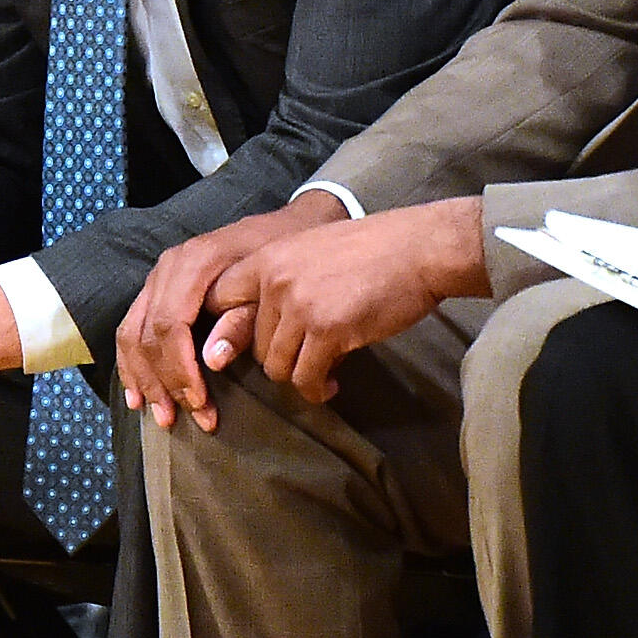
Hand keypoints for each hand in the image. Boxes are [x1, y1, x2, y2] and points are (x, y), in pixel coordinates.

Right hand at [118, 194, 345, 430]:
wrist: (285, 227)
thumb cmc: (284, 257)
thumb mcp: (273, 286)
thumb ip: (243, 321)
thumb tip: (213, 361)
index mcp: (195, 262)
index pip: (171, 324)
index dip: (180, 369)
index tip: (200, 403)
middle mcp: (168, 267)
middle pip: (147, 333)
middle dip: (162, 382)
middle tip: (179, 419)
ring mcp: (158, 276)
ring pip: (132, 334)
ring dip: (143, 380)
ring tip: (160, 416)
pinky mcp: (157, 288)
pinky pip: (131, 328)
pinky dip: (132, 365)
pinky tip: (138, 395)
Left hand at [208, 197, 485, 406]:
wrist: (418, 249)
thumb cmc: (373, 250)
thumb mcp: (312, 250)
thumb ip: (283, 281)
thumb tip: (263, 328)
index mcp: (267, 258)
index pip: (219, 298)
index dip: (227, 325)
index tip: (241, 342)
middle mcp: (275, 282)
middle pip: (253, 343)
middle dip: (281, 355)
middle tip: (308, 356)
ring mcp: (300, 307)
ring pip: (276, 366)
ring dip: (299, 375)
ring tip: (321, 372)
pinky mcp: (328, 332)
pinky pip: (305, 378)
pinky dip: (317, 388)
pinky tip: (332, 383)